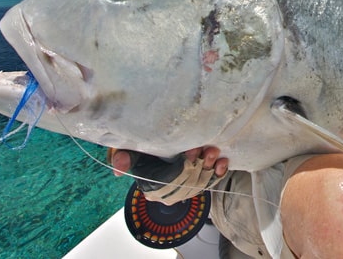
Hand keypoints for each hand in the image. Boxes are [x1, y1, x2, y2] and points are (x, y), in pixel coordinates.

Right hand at [109, 146, 228, 204]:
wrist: (156, 149)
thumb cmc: (142, 150)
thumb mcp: (129, 150)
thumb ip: (122, 157)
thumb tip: (119, 168)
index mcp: (152, 188)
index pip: (170, 182)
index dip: (182, 167)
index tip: (190, 150)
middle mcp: (168, 194)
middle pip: (188, 183)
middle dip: (198, 165)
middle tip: (204, 148)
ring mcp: (184, 192)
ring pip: (201, 184)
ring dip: (209, 168)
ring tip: (213, 151)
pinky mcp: (198, 185)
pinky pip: (211, 184)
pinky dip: (218, 173)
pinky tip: (223, 162)